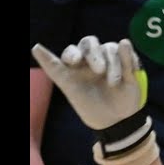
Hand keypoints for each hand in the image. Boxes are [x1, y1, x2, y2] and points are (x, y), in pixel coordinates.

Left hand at [30, 36, 147, 131]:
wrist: (115, 121)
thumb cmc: (89, 106)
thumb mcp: (69, 88)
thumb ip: (53, 68)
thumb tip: (34, 47)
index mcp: (78, 65)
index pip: (74, 49)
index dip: (74, 53)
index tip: (75, 62)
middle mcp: (93, 60)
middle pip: (91, 43)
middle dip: (94, 54)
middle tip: (99, 71)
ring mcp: (111, 62)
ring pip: (111, 48)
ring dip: (113, 64)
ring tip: (114, 84)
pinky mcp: (129, 66)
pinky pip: (128, 54)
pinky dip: (128, 55)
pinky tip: (129, 67)